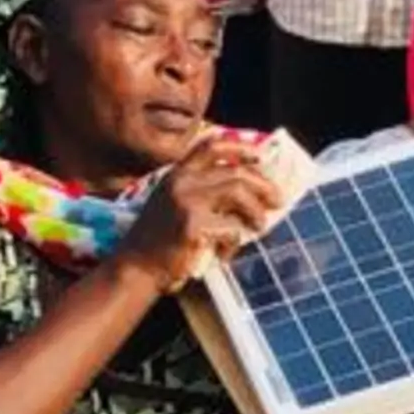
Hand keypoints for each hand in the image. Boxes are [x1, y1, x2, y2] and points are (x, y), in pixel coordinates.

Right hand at [115, 133, 288, 285]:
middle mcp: (182, 181)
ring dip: (256, 211)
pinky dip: (235, 243)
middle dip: (263, 185)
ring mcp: (186, 201)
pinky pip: (231, 228)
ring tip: (260, 226)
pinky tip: (225, 254)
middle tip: (277, 200)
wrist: (137, 267)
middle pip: (235, 171)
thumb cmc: (160, 239)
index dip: (240, 147)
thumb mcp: (174, 203)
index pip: (211, 146)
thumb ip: (202, 191)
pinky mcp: (192, 225)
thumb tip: (249, 190)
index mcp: (178, 173)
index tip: (261, 156)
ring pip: (238, 193)